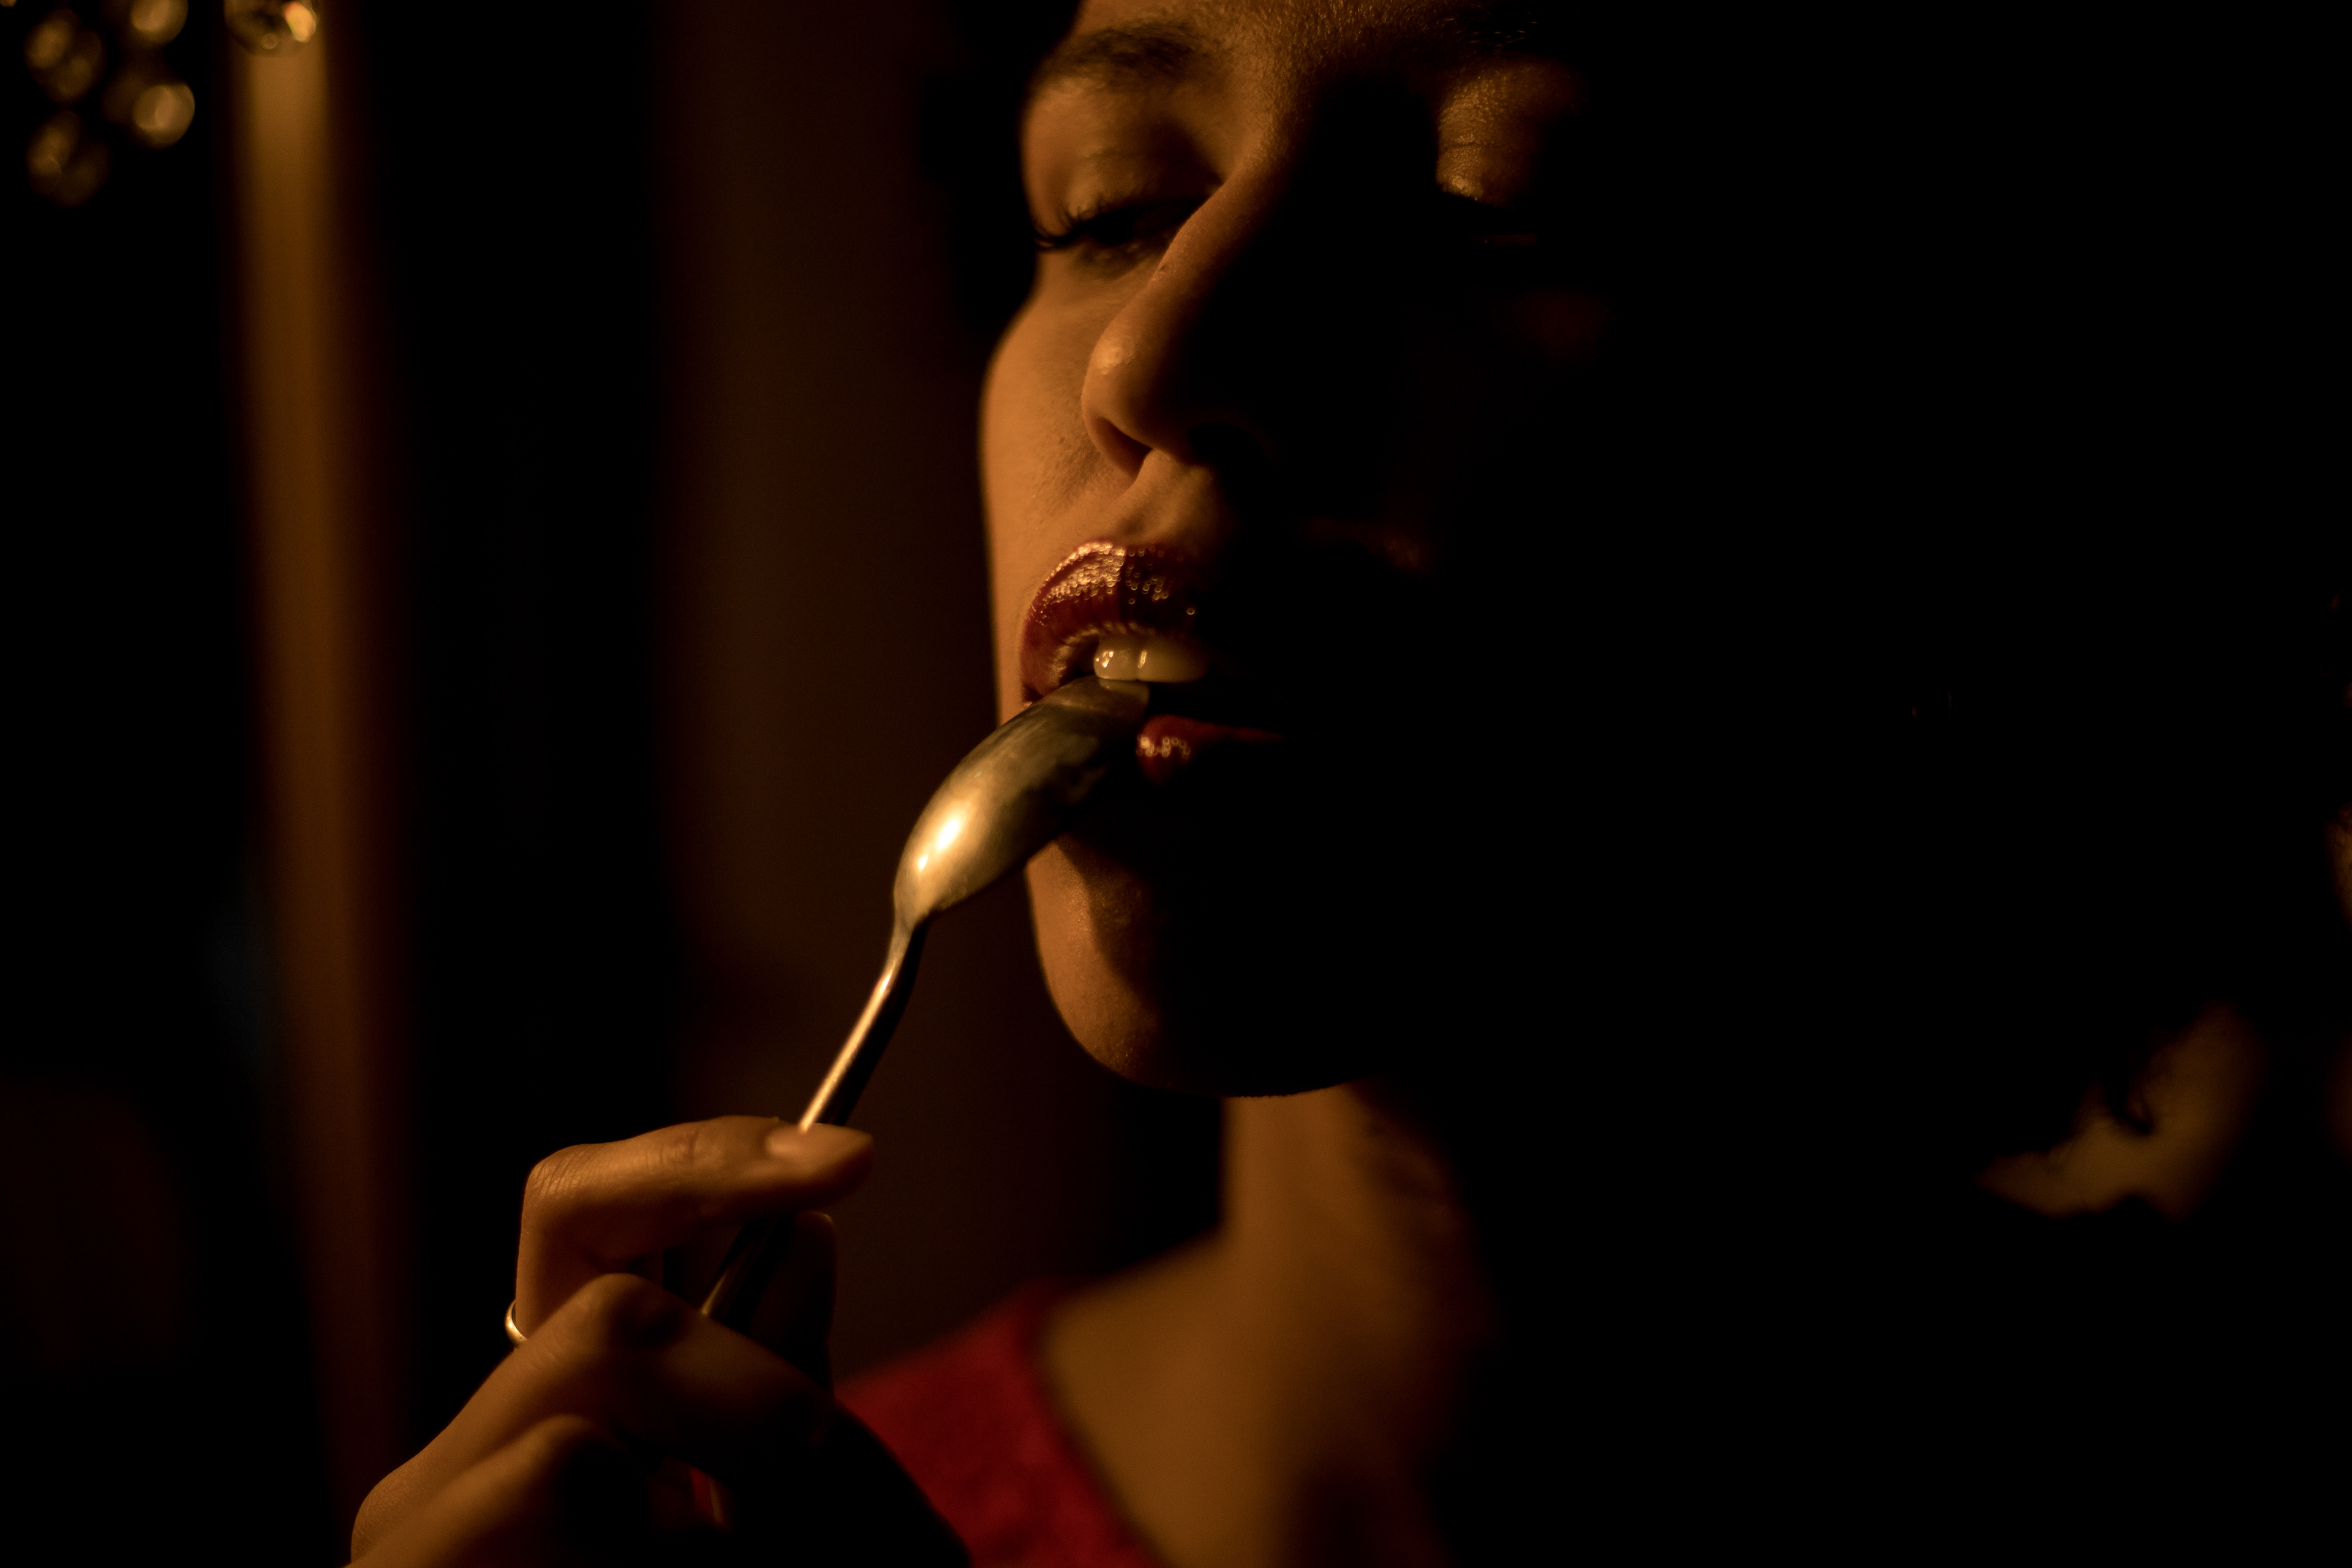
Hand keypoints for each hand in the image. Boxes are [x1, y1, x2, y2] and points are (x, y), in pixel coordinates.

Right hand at [351, 1118, 964, 1564]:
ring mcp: (423, 1531)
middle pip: (603, 1305)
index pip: (585, 1220)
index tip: (851, 1162)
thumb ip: (772, 1394)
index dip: (706, 1166)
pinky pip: (573, 1492)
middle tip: (835, 1492)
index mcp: (550, 1417)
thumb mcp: (766, 1526)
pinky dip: (680, 1556)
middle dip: (761, 1384)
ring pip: (596, 1399)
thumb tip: (803, 1237)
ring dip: (737, 1482)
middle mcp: (463, 1459)